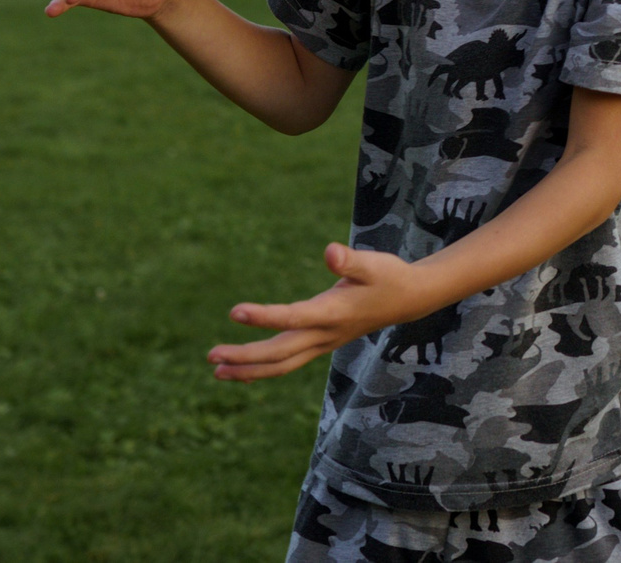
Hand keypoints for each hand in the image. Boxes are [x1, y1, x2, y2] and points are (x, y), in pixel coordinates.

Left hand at [210, 242, 432, 381]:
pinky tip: (240, 368)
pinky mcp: (320, 342)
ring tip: (216, 370)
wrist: (409, 300)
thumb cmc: (389, 276)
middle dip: (246, 357)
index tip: (235, 312)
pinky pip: (287, 361)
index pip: (293, 318)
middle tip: (211, 356)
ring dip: (249, 369)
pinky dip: (262, 368)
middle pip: (280, 353)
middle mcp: (325, 334)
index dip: (264, 316)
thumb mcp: (374, 263)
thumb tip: (329, 251)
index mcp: (334, 313)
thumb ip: (350, 260)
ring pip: (282, 364)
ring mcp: (323, 342)